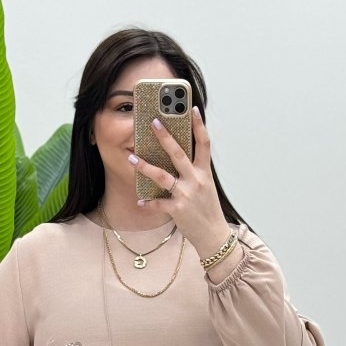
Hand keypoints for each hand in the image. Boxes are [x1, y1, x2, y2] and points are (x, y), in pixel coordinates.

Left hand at [129, 107, 231, 257]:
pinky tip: (140, 201)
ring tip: (131, 158)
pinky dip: (148, 203)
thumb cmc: (208, 210)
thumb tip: (179, 157)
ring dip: (145, 167)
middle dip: (165, 137)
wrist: (214, 236)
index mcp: (204, 173)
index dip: (199, 125)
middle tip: (153, 122)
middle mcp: (196, 180)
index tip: (191, 109)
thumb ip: (195, 172)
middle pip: (179, 154)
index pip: (204, 144)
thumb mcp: (206, 187)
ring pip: (162, 176)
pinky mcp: (178, 209)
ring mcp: (186, 194)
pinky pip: (158, 203)